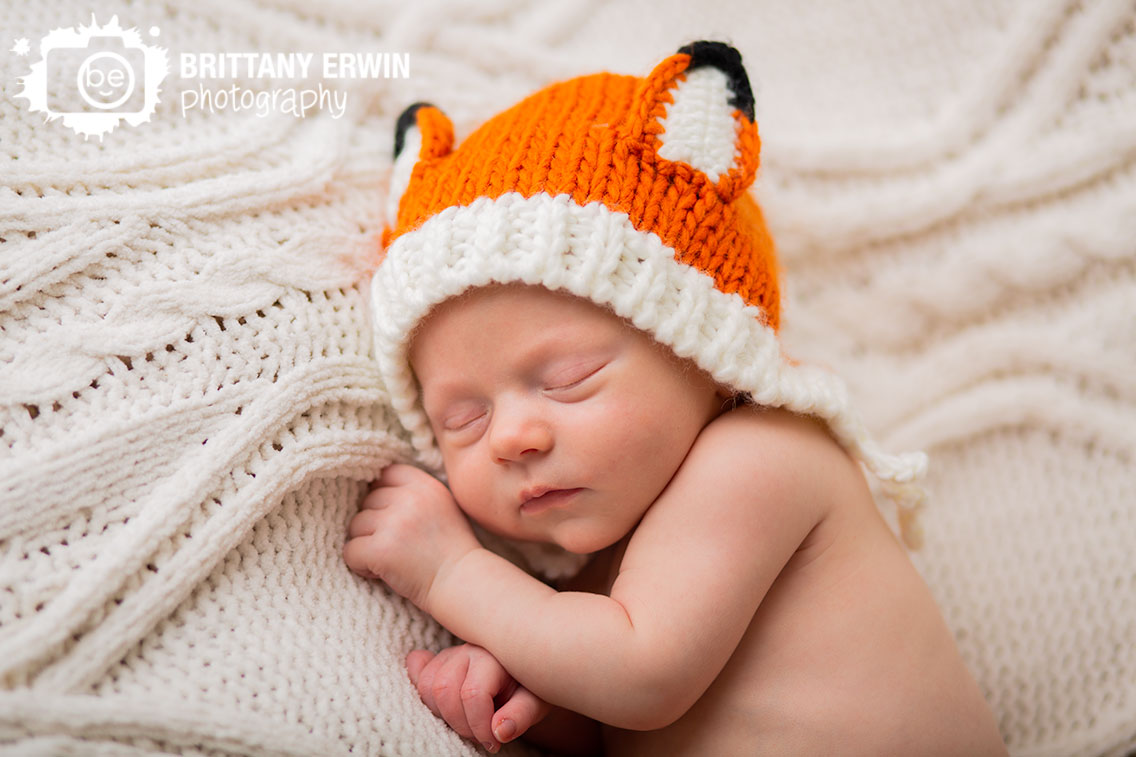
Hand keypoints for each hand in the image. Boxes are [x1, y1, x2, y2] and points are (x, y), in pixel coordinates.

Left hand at [343, 463, 479, 609]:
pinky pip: (350, 551)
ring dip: (366, 544)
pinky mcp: (381, 549)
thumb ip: (414, 494)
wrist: (463, 584)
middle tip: (394, 546)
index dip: (382, 494)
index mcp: (426, 485)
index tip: (390, 516)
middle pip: (367, 500)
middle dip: (374, 524)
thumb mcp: (443, 507)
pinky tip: (380, 572)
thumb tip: (373, 488)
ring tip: (389, 560)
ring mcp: (394, 523)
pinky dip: (360, 565)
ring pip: (355, 525)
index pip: (386, 474)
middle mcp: (410, 499)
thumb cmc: (453, 552)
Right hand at [406, 644, 550, 752]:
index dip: (479, 725)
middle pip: (443, 689)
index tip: (493, 742)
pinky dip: (424, 695)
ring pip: (426, 685)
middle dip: (459, 722)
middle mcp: (469, 649)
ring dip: (442, 713)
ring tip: (466, 722)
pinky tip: (443, 707)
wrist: (526, 670)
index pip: (472, 693)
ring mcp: (451, 654)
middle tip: (479, 735)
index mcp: (495, 655)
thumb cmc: (532, 686)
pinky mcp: (438, 660)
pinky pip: (418, 675)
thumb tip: (499, 731)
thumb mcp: (537, 702)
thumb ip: (521, 715)